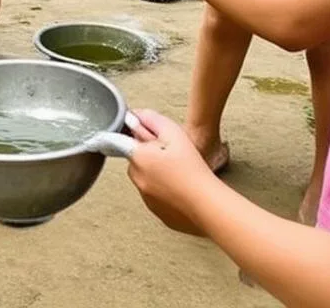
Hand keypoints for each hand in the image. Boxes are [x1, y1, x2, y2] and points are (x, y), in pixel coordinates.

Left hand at [126, 110, 211, 236]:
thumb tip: (134, 116)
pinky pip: (156, 195)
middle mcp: (137, 180)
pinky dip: (164, 190)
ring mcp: (146, 198)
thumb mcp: (173, 132)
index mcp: (138, 158)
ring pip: (146, 178)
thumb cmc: (192, 167)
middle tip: (170, 153)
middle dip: (148, 155)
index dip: (134, 136)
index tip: (142, 135)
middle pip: (136, 160)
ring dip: (156, 173)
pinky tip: (181, 187)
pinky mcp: (157, 212)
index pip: (121, 142)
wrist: (207, 204)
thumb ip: (151, 120)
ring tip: (179, 171)